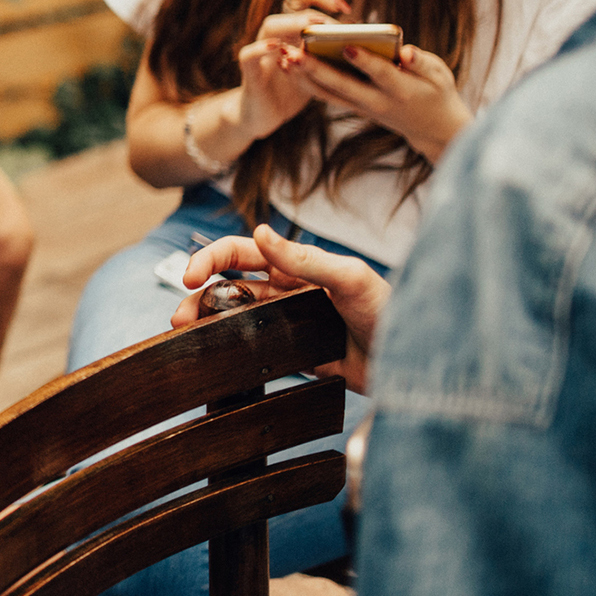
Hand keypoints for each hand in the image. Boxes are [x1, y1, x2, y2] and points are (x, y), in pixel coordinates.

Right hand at [168, 223, 389, 392]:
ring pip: (234, 316)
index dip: (211, 259)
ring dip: (206, 321)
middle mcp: (286, 291)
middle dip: (199, 296)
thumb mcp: (351, 277)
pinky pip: (252, 347)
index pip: (241, 252)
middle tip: (178, 316)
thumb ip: (306, 258)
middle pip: (228, 285)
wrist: (416, 363)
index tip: (191, 276)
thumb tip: (261, 232)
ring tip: (184, 334)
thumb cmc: (391, 311)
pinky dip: (228, 348)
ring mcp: (286, 323)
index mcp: (296, 265)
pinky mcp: (292, 354)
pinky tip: (213, 355)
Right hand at [234, 0, 348, 139]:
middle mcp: (276, 33)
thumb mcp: (318, 69)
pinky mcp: (251, 73)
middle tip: (333, 26)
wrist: (265, 115)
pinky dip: (261, 49)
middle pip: (288, 4)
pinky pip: (248, 55)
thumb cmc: (296, 89)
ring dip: (292, 24)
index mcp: (293, 28)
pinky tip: (278, 49)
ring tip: (311, 31)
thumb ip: (333, 51)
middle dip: (315, 12)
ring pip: (271, 25)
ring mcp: (262, 51)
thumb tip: (367, 40)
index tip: (345, 8)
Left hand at [287, 42, 470, 162]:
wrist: (432, 127)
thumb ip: (422, 63)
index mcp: (402, 90)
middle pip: (344, 85)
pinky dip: (306, 83)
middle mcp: (378, 101)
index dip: (365, 61)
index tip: (347, 45)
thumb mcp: (440, 74)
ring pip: (328, 93)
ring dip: (304, 76)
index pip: (381, 74)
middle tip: (294, 52)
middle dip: (318, 69)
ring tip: (282, 57)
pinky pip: (325, 96)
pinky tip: (287, 66)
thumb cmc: (437, 91)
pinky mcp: (353, 107)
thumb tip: (407, 52)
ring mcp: (362, 107)